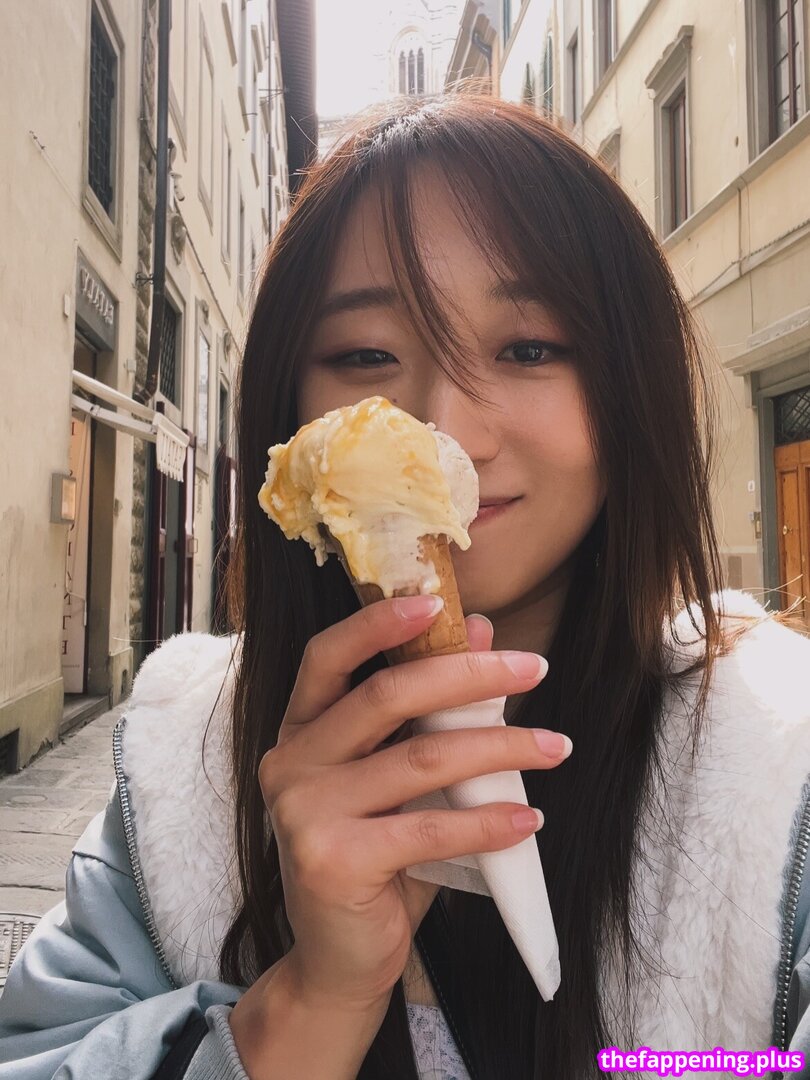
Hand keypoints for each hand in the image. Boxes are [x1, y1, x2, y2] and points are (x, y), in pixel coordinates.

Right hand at [259, 596, 570, 1011]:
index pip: (328, 656)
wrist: (338, 958)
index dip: (378, 623)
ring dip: (501, 748)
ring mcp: (303, 812)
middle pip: (386, 695)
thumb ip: (429, 709)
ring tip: (555, 747)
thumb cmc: (376, 856)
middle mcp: (290, 761)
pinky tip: (528, 818)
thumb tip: (480, 632)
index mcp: (300, 730)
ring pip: (421, 758)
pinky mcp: (332, 861)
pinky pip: (429, 828)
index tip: (439, 601)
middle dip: (469, 675)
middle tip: (534, 668)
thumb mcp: (400, 776)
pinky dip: (488, 820)